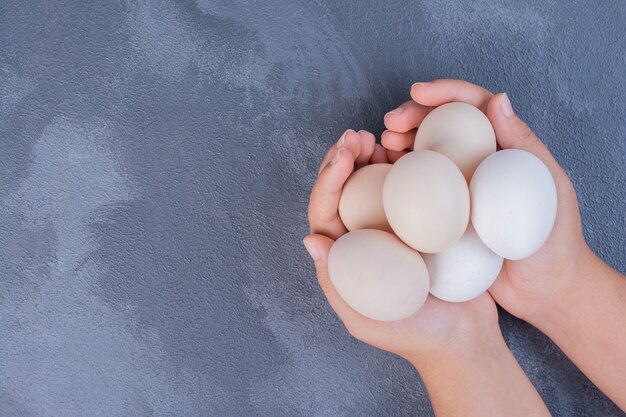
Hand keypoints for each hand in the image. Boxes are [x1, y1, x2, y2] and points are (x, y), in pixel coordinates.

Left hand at [305, 125, 550, 416]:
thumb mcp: (366, 319)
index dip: (328, 179)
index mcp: (345, 255)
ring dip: (371, 156)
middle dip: (345, 158)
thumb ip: (336, 283)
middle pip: (345, 190)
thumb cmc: (414, 335)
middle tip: (358, 135)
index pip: (326, 210)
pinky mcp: (423, 224)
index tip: (344, 154)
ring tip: (379, 137)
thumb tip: (310, 238)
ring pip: (374, 183)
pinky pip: (410, 188)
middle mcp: (365, 237)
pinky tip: (408, 150)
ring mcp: (393, 228)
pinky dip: (405, 166)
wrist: (465, 340)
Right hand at [383, 79, 591, 323]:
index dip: (445, 93)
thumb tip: (497, 99)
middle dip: (412, 115)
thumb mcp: (549, 187)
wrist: (543, 291)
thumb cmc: (555, 240)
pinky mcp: (445, 216)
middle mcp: (477, 163)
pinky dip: (398, 177)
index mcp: (504, 148)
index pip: (472, 107)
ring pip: (424, 154)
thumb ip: (523, 144)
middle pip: (441, 126)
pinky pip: (417, 191)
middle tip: (390, 123)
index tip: (417, 94)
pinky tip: (383, 173)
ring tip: (383, 144)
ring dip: (400, 142)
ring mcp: (459, 190)